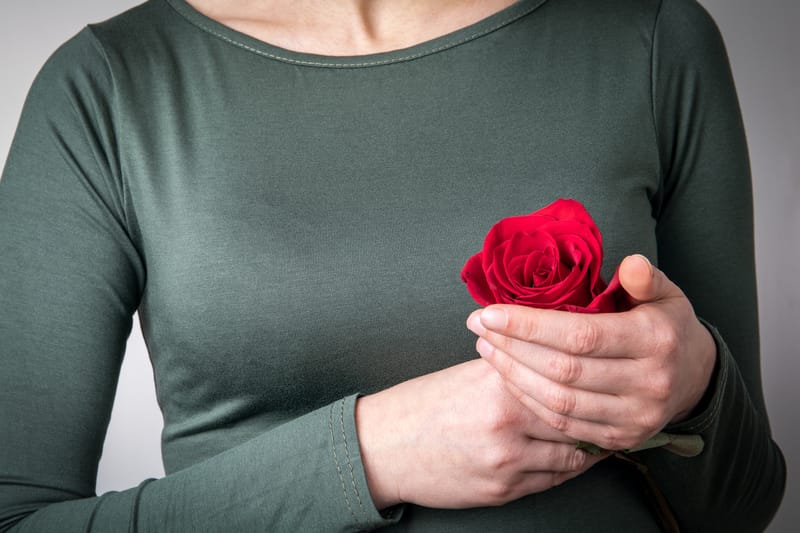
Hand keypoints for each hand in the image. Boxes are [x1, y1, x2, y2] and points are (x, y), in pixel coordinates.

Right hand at [356, 358, 607, 509]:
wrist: (386, 448)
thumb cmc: (426, 406)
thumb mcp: (469, 374)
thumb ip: (515, 368)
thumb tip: (559, 359)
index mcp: (500, 383)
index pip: (565, 378)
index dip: (593, 379)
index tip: (610, 375)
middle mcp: (507, 420)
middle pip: (576, 418)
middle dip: (599, 415)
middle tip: (618, 406)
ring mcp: (507, 459)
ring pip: (572, 455)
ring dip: (591, 446)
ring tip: (603, 433)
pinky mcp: (503, 489)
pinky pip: (553, 480)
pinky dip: (568, 468)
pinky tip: (575, 457)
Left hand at [467, 254, 716, 451]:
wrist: (693, 378)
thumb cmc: (666, 325)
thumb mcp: (664, 293)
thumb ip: (643, 278)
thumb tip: (629, 263)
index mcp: (655, 341)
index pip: (581, 335)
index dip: (530, 326)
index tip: (490, 312)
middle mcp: (648, 384)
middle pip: (564, 370)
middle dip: (512, 347)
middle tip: (478, 325)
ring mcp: (634, 417)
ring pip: (559, 400)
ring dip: (514, 374)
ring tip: (485, 347)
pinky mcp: (620, 439)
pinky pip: (564, 424)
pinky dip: (530, 400)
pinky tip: (507, 376)